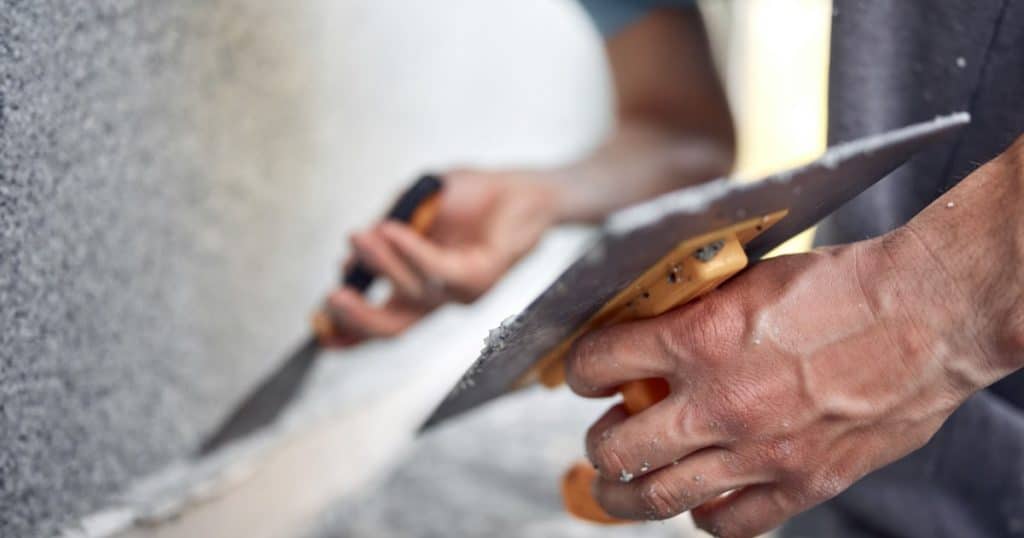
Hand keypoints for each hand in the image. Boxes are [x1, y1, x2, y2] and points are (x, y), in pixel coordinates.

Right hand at [320, 170, 560, 346]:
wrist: (527, 187)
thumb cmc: (475, 195)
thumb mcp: (417, 205)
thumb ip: (388, 228)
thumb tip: (353, 254)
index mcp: (423, 287)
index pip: (384, 320)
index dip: (350, 330)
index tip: (317, 326)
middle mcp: (442, 297)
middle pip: (394, 327)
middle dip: (358, 318)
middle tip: (331, 297)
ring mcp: (463, 291)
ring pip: (413, 291)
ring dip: (382, 263)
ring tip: (358, 237)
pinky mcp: (483, 275)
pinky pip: (439, 269)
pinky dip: (411, 251)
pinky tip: (391, 231)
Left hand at [563, 235, 983, 536]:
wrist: (928, 316)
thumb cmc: (844, 288)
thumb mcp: (747, 281)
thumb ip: (691, 315)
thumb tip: (644, 334)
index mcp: (698, 339)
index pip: (600, 362)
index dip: (579, 370)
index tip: (583, 375)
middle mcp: (719, 402)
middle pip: (616, 447)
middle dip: (597, 444)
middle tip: (602, 437)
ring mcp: (758, 453)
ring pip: (658, 497)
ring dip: (625, 495)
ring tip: (619, 486)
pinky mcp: (800, 484)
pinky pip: (728, 523)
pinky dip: (702, 516)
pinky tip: (699, 500)